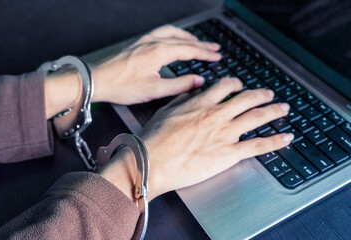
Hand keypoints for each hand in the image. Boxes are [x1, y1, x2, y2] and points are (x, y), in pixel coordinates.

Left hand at [91, 25, 220, 103]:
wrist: (97, 80)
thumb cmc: (122, 86)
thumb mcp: (154, 90)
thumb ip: (179, 85)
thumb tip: (198, 81)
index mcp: (160, 52)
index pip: (190, 50)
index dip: (206, 54)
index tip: (217, 57)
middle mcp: (154, 42)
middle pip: (184, 40)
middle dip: (201, 44)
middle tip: (215, 48)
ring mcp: (145, 40)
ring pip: (172, 33)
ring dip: (188, 37)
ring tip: (198, 42)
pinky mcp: (138, 43)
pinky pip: (161, 33)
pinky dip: (173, 35)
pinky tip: (173, 40)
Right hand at [99, 78, 293, 201]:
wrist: (153, 161)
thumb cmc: (155, 138)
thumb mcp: (166, 110)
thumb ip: (183, 99)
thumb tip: (195, 91)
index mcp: (201, 103)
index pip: (225, 86)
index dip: (236, 84)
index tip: (239, 85)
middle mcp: (217, 115)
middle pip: (247, 99)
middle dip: (261, 94)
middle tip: (269, 93)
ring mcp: (225, 134)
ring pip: (257, 117)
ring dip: (273, 111)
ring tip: (283, 108)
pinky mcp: (229, 154)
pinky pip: (258, 145)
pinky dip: (275, 141)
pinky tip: (286, 138)